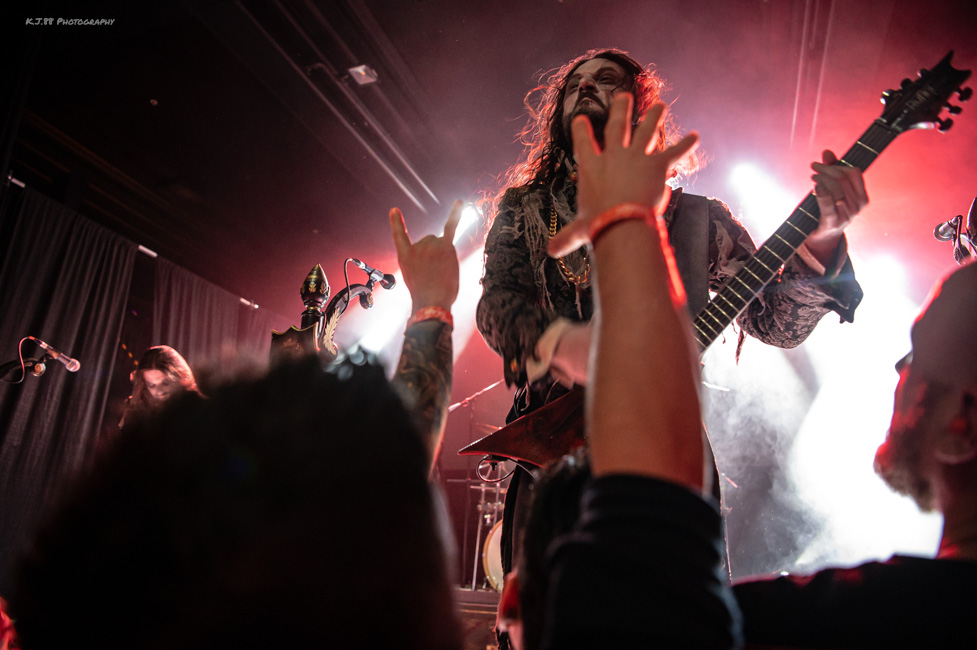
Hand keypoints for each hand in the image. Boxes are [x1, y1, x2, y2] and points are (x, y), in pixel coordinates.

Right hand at [389, 201, 461, 312]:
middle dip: (436, 255)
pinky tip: (459, 202)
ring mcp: (430, 245)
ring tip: (442, 272)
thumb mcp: (415, 279)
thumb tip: (443, 252)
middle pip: (430, 241)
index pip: (399, 236)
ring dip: (445, 254)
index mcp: (404, 256)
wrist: (431, 302)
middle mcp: (416, 246)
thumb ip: (423, 264)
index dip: (396, 223)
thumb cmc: (425, 296)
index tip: (395, 210)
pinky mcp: (445, 247)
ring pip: (442, 242)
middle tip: (435, 274)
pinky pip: (451, 227)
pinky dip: (456, 214)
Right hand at [548, 95, 698, 257]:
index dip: (582, 129)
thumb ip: (566, 238)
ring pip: (647, 130)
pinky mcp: (658, 165)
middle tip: (624, 96)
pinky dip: (686, 145)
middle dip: (621, 109)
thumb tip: (551, 251)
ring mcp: (637, 157)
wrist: (622, 221)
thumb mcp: (579, 231)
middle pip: (618, 126)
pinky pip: (675, 152)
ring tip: (659, 105)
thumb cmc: (598, 225)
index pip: (583, 142)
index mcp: (591, 167)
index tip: (581, 118)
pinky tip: (695, 137)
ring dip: (654, 116)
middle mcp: (614, 156)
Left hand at [807, 149, 868, 261]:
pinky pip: (829, 205)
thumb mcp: (833, 190)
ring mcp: (847, 215)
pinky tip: (817, 187)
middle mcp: (858, 206)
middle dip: (826, 170)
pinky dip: (823, 194)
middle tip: (814, 167)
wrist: (824, 236)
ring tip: (813, 177)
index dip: (837, 165)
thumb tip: (827, 151)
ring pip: (835, 188)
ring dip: (822, 179)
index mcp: (862, 197)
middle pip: (842, 179)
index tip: (821, 163)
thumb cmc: (830, 209)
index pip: (853, 172)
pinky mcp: (833, 222)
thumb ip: (832, 170)